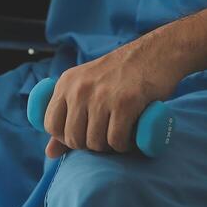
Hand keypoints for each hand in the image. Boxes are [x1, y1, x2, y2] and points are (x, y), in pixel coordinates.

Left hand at [43, 38, 181, 158]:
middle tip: (106, 136)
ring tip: (119, 135)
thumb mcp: (87, 88)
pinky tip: (130, 138)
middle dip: (90, 146)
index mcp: (66, 83)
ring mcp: (102, 96)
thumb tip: (49, 154)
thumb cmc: (121, 75)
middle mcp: (80, 89)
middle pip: (74, 139)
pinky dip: (124, 146)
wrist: (157, 52)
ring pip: (95, 143)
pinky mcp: (125, 103)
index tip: (84, 134)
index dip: (65, 138)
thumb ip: (66, 118)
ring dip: (109, 147)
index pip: (51, 125)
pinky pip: (116, 141)